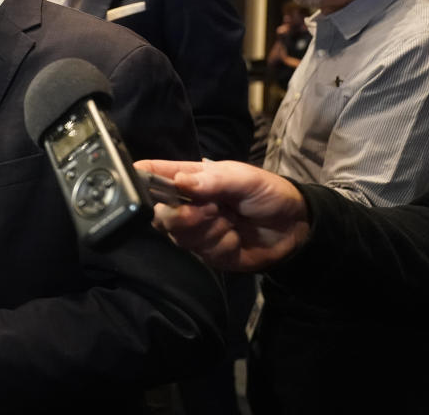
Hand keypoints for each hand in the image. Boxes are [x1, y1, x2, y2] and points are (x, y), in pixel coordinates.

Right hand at [136, 159, 310, 271]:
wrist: (294, 228)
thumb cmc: (267, 193)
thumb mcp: (244, 178)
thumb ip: (212, 180)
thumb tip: (178, 181)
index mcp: (188, 177)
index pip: (152, 174)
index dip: (139, 178)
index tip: (134, 184)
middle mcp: (184, 204)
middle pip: (157, 212)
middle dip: (182, 214)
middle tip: (211, 208)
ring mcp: (193, 230)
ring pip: (178, 234)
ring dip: (207, 228)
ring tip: (229, 219)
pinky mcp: (205, 253)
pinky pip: (200, 251)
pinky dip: (220, 244)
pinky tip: (234, 236)